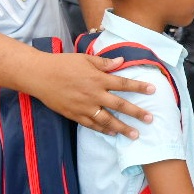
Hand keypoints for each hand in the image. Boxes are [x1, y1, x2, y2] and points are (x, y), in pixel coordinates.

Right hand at [29, 51, 155, 139]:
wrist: (40, 76)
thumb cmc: (63, 64)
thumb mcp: (85, 59)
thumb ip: (104, 62)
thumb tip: (121, 61)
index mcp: (98, 78)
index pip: (123, 84)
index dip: (139, 87)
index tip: (153, 90)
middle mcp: (94, 94)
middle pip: (120, 105)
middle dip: (136, 113)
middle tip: (150, 119)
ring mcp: (85, 107)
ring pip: (107, 120)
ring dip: (122, 128)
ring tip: (135, 134)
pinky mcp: (75, 115)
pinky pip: (92, 125)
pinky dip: (103, 130)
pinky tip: (113, 134)